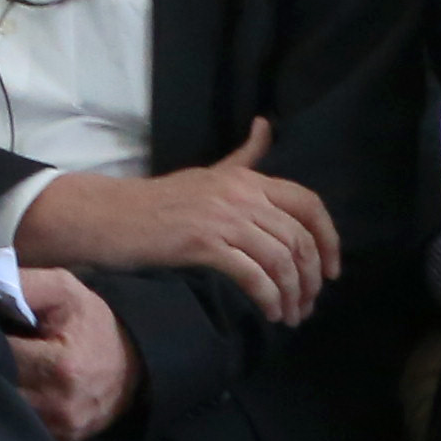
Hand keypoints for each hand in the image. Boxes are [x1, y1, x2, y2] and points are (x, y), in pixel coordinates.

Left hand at [7, 266, 139, 440]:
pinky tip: (17, 388)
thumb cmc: (92, 325)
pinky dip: (12, 408)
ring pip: (4, 409)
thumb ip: (23, 285)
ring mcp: (59, 431)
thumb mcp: (64, 291)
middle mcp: (59, 406)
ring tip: (1, 365)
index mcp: (61, 367)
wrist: (134, 365)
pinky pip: (20, 427)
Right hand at [15, 122, 334, 323]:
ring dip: (292, 294)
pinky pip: (253, 275)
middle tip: (308, 304)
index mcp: (247, 178)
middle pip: (299, 239)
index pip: (308, 204)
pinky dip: (268, 298)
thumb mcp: (209, 173)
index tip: (330, 270)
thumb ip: (244, 157)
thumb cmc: (158, 202)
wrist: (109, 215)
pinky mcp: (203, 243)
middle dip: (310, 278)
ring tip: (291, 315)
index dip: (328, 239)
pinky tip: (269, 312)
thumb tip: (266, 125)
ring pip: (280, 260)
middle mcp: (241, 194)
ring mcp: (222, 218)